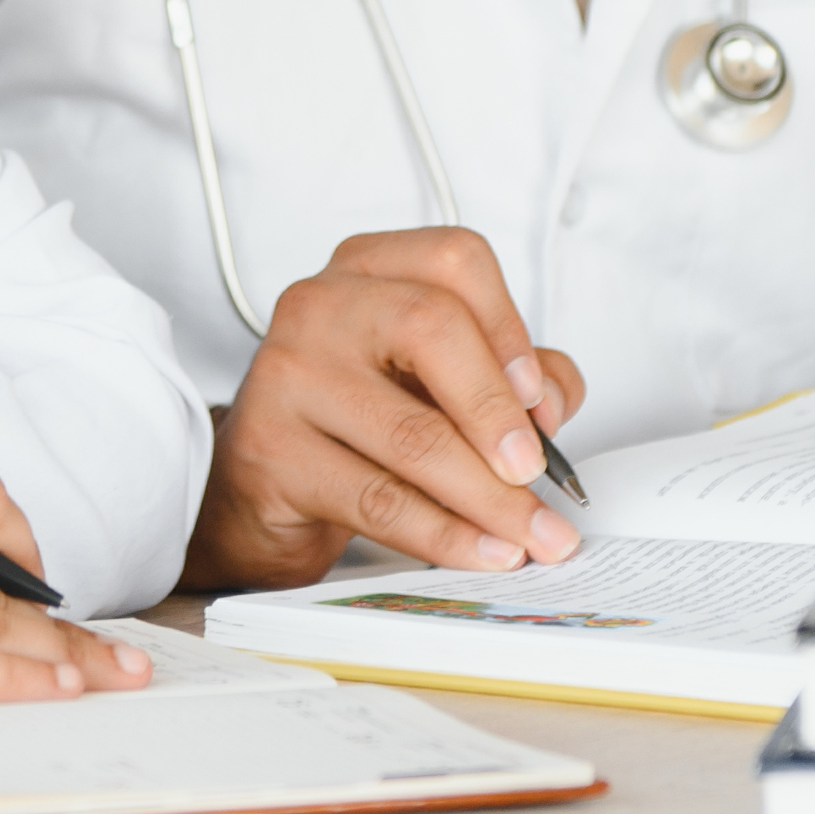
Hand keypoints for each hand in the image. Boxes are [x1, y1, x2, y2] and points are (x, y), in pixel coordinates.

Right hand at [179, 226, 588, 593]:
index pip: (456, 262)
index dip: (510, 329)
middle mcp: (321, 305)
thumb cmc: (358, 418)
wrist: (262, 484)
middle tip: (535, 471)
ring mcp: (286, 373)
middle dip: (497, 411)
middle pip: (431, 327)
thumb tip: (552, 403)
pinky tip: (482, 551)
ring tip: (532, 534)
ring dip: (488, 496)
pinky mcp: (270, 451)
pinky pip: (377, 499)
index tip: (539, 396)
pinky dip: (445, 534)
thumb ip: (507, 376)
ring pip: (410, 433)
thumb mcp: (438, 380)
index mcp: (368, 268)